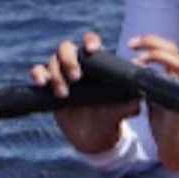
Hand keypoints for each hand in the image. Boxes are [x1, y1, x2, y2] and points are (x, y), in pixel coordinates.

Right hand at [31, 31, 139, 154]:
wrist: (95, 136)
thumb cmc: (111, 116)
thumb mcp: (122, 109)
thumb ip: (130, 100)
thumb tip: (140, 92)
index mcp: (95, 63)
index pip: (90, 43)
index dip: (90, 41)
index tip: (92, 49)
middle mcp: (77, 64)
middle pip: (66, 48)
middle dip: (69, 59)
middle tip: (76, 77)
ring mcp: (61, 73)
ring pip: (52, 61)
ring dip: (56, 74)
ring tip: (64, 93)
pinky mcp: (48, 85)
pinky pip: (38, 72)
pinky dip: (38, 74)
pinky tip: (42, 83)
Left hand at [128, 34, 178, 171]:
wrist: (178, 149)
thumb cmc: (166, 124)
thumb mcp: (154, 98)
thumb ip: (147, 85)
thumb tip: (128, 72)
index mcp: (173, 77)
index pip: (167, 49)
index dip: (151, 41)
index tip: (131, 43)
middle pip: (174, 50)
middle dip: (152, 42)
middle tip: (131, 44)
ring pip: (178, 63)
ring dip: (158, 55)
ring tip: (138, 61)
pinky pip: (175, 86)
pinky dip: (160, 80)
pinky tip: (145, 81)